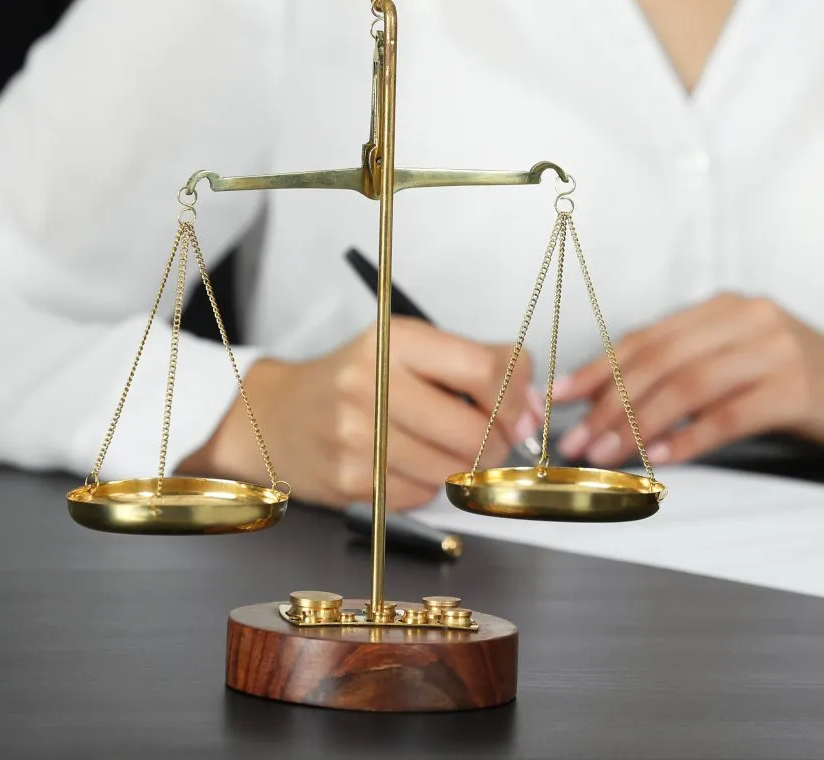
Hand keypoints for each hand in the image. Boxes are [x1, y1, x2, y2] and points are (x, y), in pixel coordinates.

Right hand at [179, 318, 535, 509]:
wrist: (276, 417)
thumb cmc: (357, 377)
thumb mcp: (411, 347)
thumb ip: (477, 363)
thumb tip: (534, 404)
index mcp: (395, 341)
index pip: (483, 370)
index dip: (517, 396)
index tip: (523, 410)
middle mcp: (372, 386)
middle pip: (474, 431)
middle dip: (498, 442)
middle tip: (497, 439)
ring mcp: (357, 437)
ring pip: (452, 469)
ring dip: (465, 466)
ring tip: (450, 447)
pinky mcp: (351, 481)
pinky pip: (422, 495)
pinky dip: (430, 484)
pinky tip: (412, 463)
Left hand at [552, 294, 823, 467]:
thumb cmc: (809, 390)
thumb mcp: (746, 366)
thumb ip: (692, 374)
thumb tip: (614, 409)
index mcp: (728, 308)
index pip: (649, 337)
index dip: (599, 368)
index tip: (560, 399)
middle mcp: (749, 317)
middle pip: (662, 360)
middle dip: (609, 403)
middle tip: (576, 441)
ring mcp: (777, 348)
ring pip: (689, 385)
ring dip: (639, 424)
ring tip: (608, 456)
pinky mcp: (800, 385)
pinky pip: (732, 413)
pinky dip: (693, 438)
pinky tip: (667, 460)